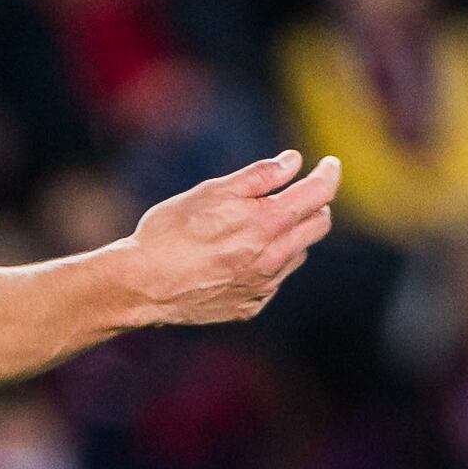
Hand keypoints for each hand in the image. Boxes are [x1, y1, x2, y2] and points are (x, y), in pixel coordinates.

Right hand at [123, 150, 344, 327]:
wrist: (138, 286)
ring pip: (298, 253)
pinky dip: (268, 264)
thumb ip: (258, 176)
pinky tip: (237, 260)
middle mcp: (274, 257)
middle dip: (314, 204)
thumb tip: (293, 162)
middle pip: (319, 224)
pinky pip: (273, 281)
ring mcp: (263, 286)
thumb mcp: (210, 192)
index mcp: (267, 223)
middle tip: (294, 194)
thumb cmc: (168, 233)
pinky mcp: (249, 306)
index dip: (329, 174)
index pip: (319, 193)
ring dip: (290, 235)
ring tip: (255, 228)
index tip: (329, 164)